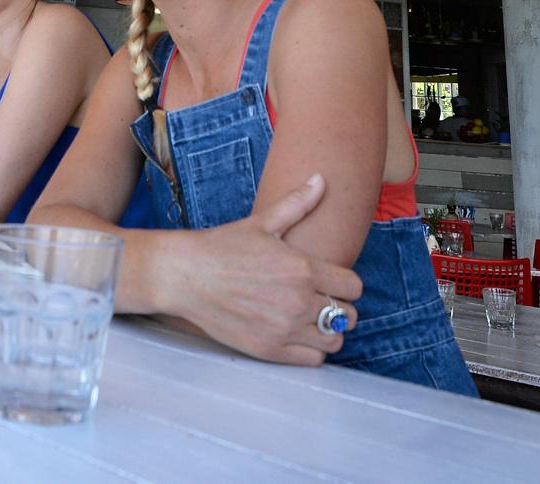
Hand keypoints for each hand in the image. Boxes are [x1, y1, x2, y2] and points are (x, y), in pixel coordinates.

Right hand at [165, 174, 362, 365]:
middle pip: (349, 316)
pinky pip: (312, 360)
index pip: (354, 287)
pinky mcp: (269, 350)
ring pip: (334, 341)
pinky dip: (309, 350)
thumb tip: (321, 179)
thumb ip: (298, 204)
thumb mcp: (263, 222)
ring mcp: (285, 328)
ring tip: (311, 322)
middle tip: (322, 302)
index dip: (347, 284)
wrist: (185, 275)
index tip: (334, 283)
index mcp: (303, 268)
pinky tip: (295, 336)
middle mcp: (299, 301)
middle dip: (340, 308)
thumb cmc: (222, 246)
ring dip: (327, 332)